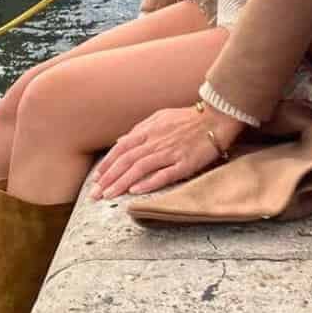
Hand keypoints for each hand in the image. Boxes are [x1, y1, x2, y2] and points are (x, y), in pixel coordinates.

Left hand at [89, 105, 242, 200]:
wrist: (217, 117)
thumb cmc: (188, 119)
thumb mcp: (159, 117)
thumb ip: (139, 130)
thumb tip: (121, 141)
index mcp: (148, 131)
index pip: (121, 150)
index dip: (107, 164)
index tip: (96, 179)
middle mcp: (155, 142)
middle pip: (126, 161)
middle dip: (108, 179)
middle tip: (94, 195)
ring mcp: (170, 153)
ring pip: (140, 169)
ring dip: (122, 183)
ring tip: (108, 195)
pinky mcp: (185, 163)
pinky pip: (164, 174)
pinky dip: (148, 182)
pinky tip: (135, 191)